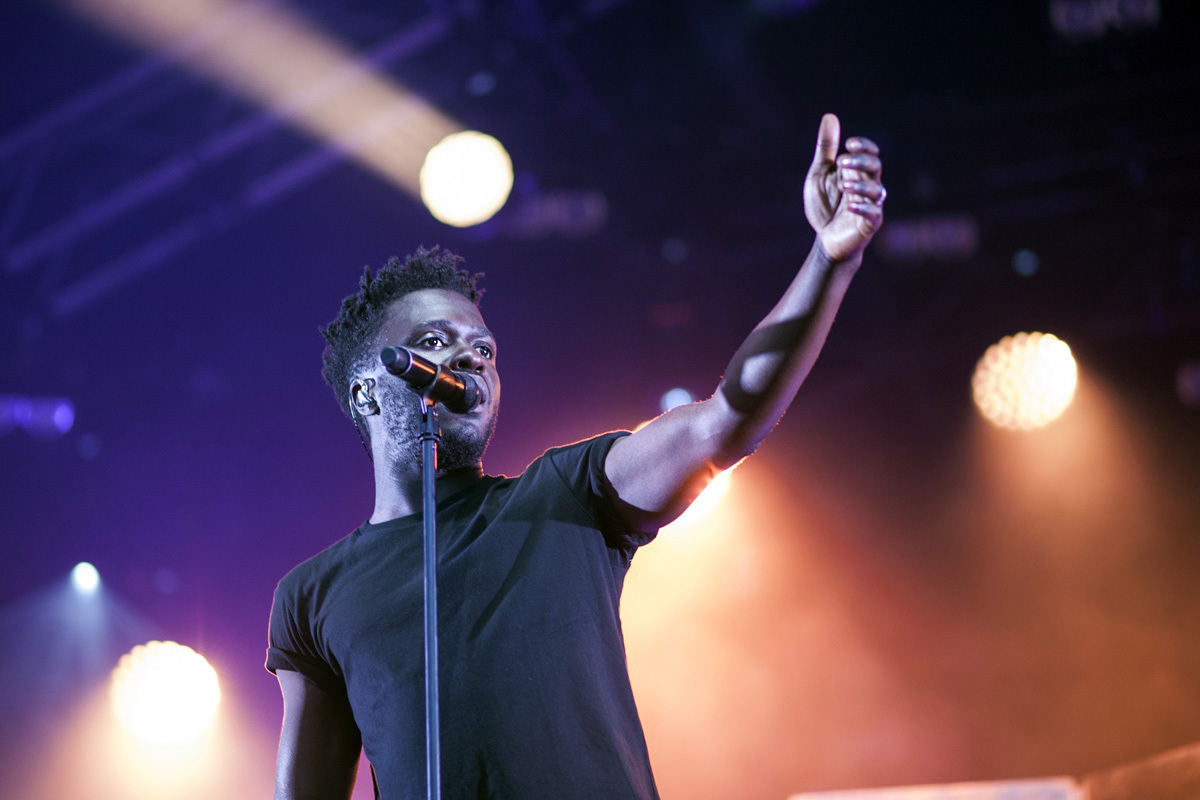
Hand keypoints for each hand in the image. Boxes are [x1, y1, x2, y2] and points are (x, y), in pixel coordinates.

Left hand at [804, 113, 885, 262]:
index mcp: (857, 172)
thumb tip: (830, 116)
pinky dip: (863, 207)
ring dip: (861, 184)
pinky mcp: (869, 224)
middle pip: (875, 166)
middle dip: (860, 161)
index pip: (871, 153)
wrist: (825, 240)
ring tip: (843, 184)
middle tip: (840, 161)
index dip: (864, 146)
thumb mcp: (819, 174)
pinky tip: (849, 204)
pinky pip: (874, 213)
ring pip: (877, 190)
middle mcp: (868, 186)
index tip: (849, 144)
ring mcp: (870, 205)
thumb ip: (826, 149)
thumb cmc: (824, 206)